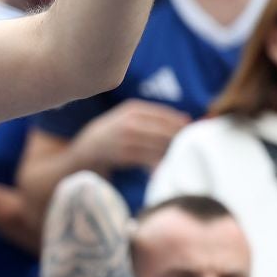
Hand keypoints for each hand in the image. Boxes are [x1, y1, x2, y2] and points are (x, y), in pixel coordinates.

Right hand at [75, 99, 190, 172]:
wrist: (86, 149)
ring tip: (178, 158)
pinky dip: (158, 164)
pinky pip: (149, 159)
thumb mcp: (129, 117)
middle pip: (164, 130)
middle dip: (178, 139)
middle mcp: (130, 121)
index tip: (190, 130)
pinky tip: (163, 167)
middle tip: (189, 147)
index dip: (178, 123)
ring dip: (170, 152)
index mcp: (133, 109)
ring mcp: (126, 138)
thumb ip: (154, 116)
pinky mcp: (124, 154)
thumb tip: (186, 119)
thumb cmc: (114, 133)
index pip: (164, 115)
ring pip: (158, 145)